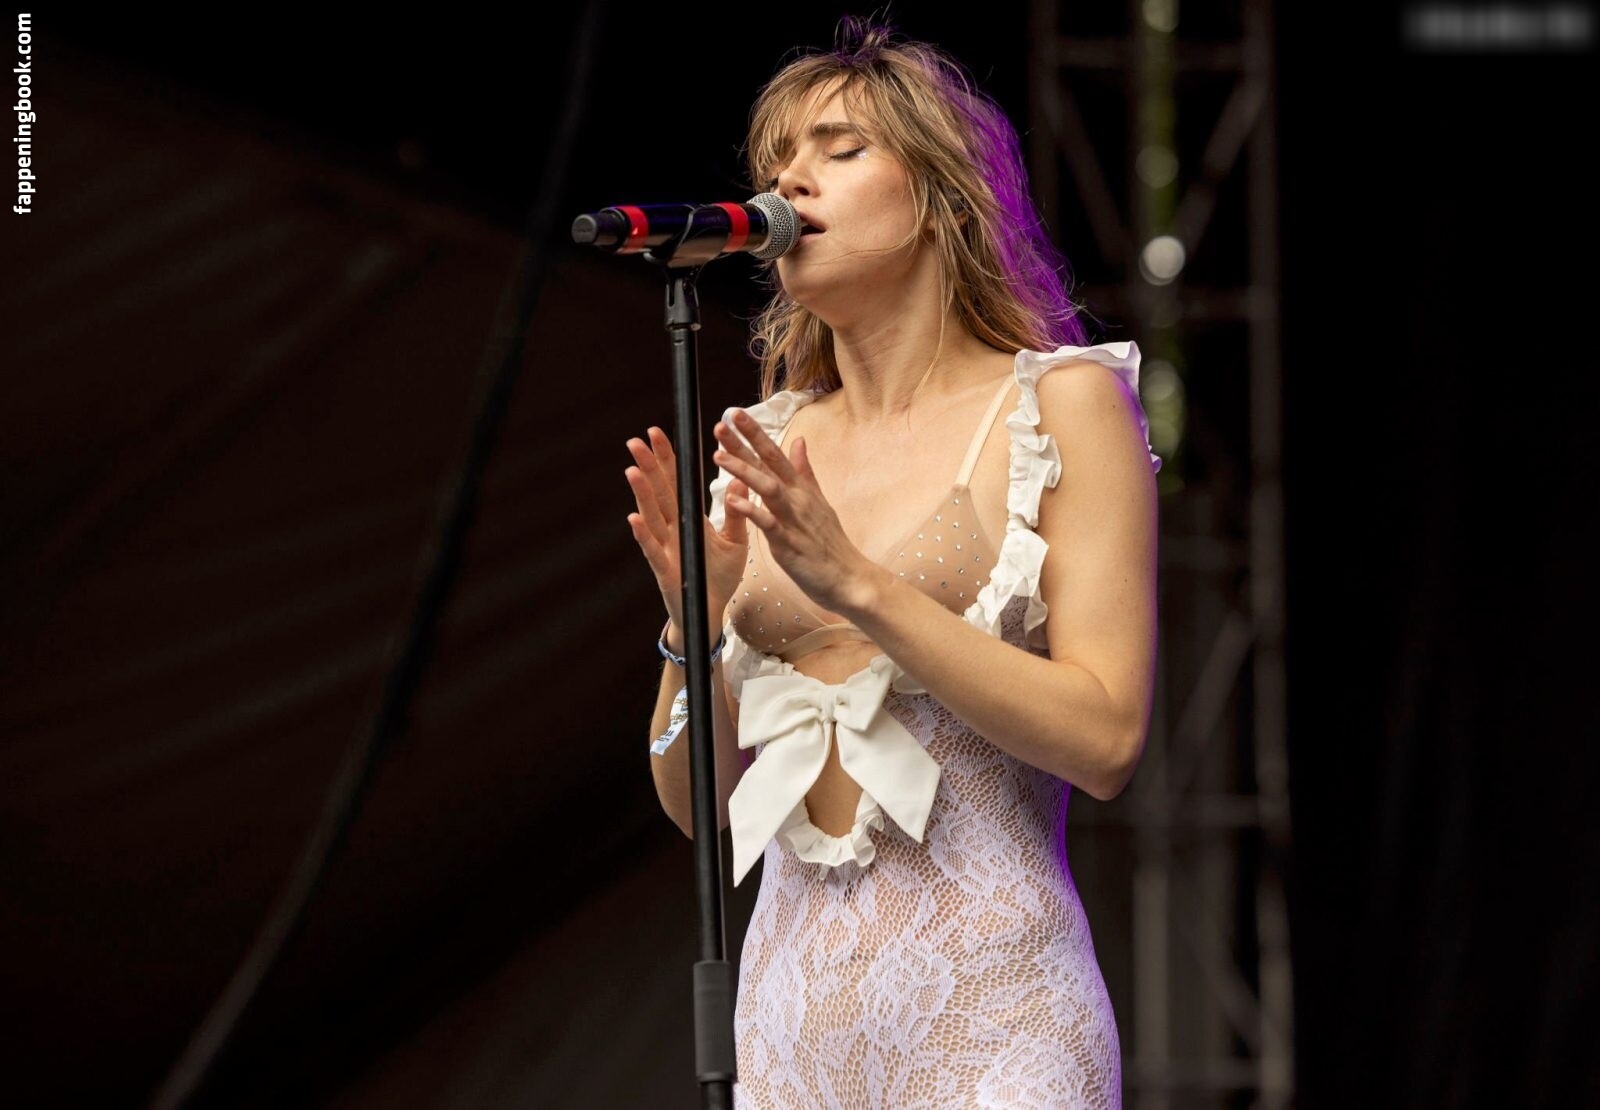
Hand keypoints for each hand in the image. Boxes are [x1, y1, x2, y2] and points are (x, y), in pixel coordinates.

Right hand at [625, 425, 750, 635]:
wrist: (713, 610)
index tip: (656, 433)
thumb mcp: (735, 540)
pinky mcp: (665, 570)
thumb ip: (736, 511)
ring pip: (651, 517)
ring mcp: (665, 549)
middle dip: (648, 467)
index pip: (676, 482)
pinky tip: (634, 518)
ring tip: (633, 471)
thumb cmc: (720, 575)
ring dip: (642, 494)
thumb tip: (741, 478)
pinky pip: (653, 550)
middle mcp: (672, 529)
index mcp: (688, 518)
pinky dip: (644, 535)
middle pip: (659, 493)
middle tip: (636, 441)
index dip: (666, 458)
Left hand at [713, 408, 872, 616]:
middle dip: (744, 443)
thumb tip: (798, 441)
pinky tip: (731, 500)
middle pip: (768, 464)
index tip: (735, 414)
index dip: (755, 433)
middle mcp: (797, 499)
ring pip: (767, 488)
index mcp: (800, 489)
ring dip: (743, 471)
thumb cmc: (830, 543)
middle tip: (721, 423)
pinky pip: (768, 524)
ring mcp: (793, 520)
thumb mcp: (818, 501)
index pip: (775, 453)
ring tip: (719, 456)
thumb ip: (804, 471)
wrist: (850, 578)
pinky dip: (751, 511)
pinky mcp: (789, 544)